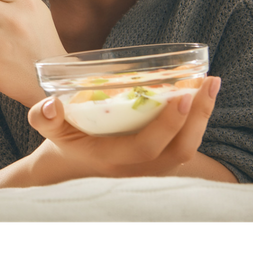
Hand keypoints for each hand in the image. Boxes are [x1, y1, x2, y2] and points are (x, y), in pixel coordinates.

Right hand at [26, 76, 223, 180]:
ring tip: (209, 85)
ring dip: (202, 119)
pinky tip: (199, 98)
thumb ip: (43, 117)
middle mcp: (136, 171)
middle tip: (208, 82)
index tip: (181, 93)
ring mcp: (150, 171)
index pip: (146, 147)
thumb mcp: (48, 128)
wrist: (71, 168)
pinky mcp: (159, 164)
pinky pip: (184, 147)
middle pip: (178, 152)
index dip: (166, 123)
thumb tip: (50, 104)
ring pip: (186, 151)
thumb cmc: (62, 141)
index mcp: (110, 159)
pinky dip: (196, 123)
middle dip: (198, 117)